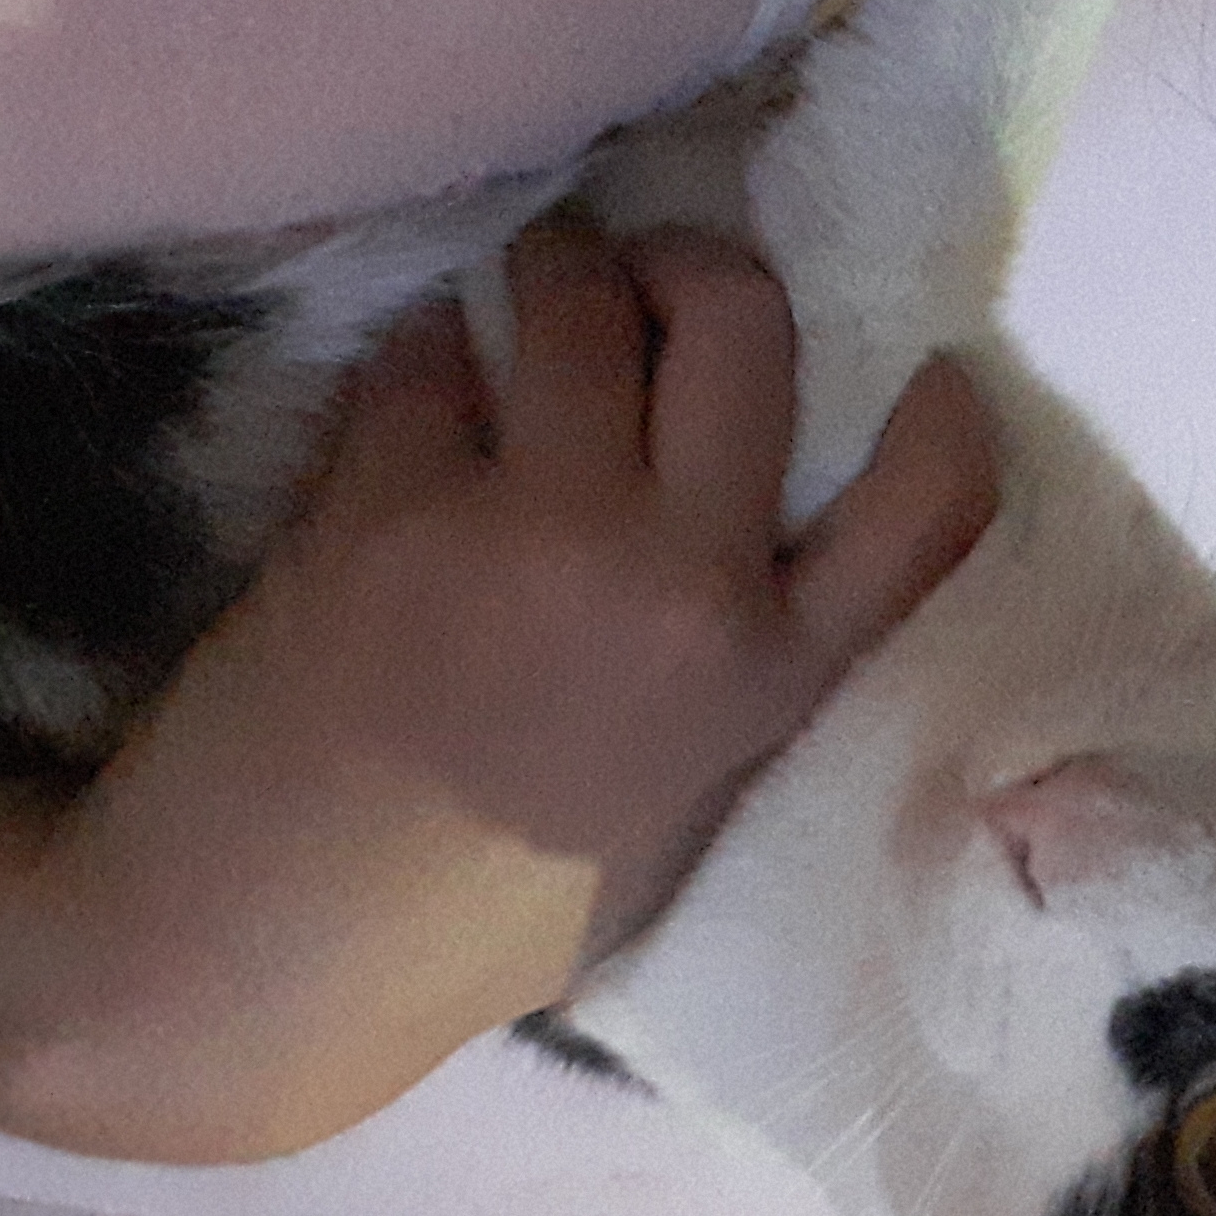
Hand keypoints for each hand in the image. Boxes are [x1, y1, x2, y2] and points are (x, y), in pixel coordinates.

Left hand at [260, 224, 998, 961]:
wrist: (271, 951)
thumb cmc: (497, 907)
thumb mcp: (691, 807)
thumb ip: (752, 674)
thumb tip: (763, 529)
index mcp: (769, 681)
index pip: (928, 503)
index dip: (944, 412)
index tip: (925, 371)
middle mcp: (678, 586)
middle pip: (740, 321)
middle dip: (693, 263)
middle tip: (649, 277)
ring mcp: (536, 533)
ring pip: (578, 299)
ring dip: (556, 271)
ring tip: (530, 293)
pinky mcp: (391, 506)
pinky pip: (430, 353)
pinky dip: (429, 351)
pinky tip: (420, 392)